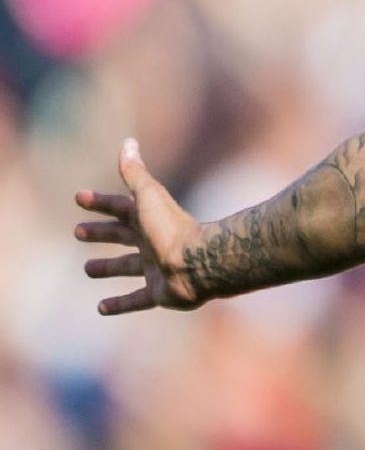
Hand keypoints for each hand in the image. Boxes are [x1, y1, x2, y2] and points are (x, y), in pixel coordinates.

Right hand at [75, 139, 203, 314]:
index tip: (78, 197)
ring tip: (88, 269)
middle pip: (123, 236)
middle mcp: (153, 242)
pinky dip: (120, 304)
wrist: (200, 263)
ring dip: (108, 267)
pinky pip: (137, 299)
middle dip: (102, 233)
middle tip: (78, 232)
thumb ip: (135, 173)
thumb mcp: (148, 198)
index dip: (101, 202)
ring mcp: (157, 268)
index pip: (121, 207)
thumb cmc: (171, 228)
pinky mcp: (160, 292)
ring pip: (129, 267)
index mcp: (149, 219)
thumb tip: (128, 142)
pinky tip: (101, 307)